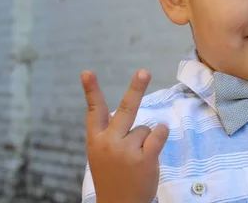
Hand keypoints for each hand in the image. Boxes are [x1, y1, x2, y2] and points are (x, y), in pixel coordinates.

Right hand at [81, 69, 168, 202]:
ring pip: (145, 127)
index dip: (91, 90)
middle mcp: (109, 142)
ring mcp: (127, 150)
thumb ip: (109, 133)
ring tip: (136, 158)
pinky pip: (158, 134)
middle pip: (126, 108)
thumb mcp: (101, 154)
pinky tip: (154, 144)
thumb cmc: (113, 176)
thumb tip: (126, 107)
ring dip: (145, 139)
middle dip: (136, 88)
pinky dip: (161, 134)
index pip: (94, 110)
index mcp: (95, 140)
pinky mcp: (144, 158)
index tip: (86, 72)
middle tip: (144, 71)